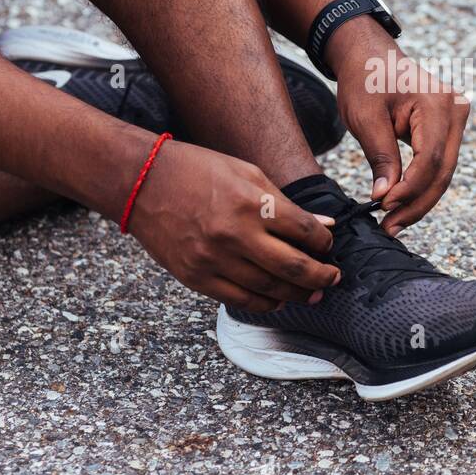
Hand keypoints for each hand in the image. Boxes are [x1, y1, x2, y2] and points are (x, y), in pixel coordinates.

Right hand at [125, 140, 339, 310]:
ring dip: (297, 294)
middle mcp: (236, 235)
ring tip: (313, 293)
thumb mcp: (248, 174)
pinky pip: (240, 300)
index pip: (305, 232)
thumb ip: (286, 204)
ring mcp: (214, 260)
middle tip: (333, 279)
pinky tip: (278, 299)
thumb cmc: (198, 171)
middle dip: (321, 277)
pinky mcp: (196, 278)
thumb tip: (323, 225)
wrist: (143, 182)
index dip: (324, 242)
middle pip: (293, 267)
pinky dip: (265, 303)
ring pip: (270, 289)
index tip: (328, 246)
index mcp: (253, 203)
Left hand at [328, 21, 470, 234]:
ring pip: (443, 172)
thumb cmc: (364, 78)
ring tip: (393, 222)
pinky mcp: (448, 128)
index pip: (430, 158)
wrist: (369, 54)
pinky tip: (401, 205)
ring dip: (419, 199)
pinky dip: (420, 185)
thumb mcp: (365, 118)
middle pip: (443, 170)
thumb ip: (380, 157)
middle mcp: (456, 110)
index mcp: (438, 103)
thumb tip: (385, 198)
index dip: (410, 188)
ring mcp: (456, 119)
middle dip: (417, 203)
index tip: (384, 207)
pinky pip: (438, 163)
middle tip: (390, 227)